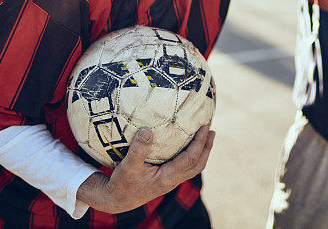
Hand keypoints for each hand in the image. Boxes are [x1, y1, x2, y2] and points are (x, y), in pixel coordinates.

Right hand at [77, 125, 214, 213]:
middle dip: (207, 148)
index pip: (190, 158)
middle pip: (198, 165)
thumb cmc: (121, 184)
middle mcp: (172, 181)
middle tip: (212, 131)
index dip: (200, 142)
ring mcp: (170, 181)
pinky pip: (184, 167)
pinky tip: (186, 146)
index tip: (206, 127)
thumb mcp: (127, 166)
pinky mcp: (166, 180)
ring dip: (202, 152)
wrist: (115, 201)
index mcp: (167, 177)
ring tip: (205, 137)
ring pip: (193, 168)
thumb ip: (138, 149)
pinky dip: (191, 156)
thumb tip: (147, 129)